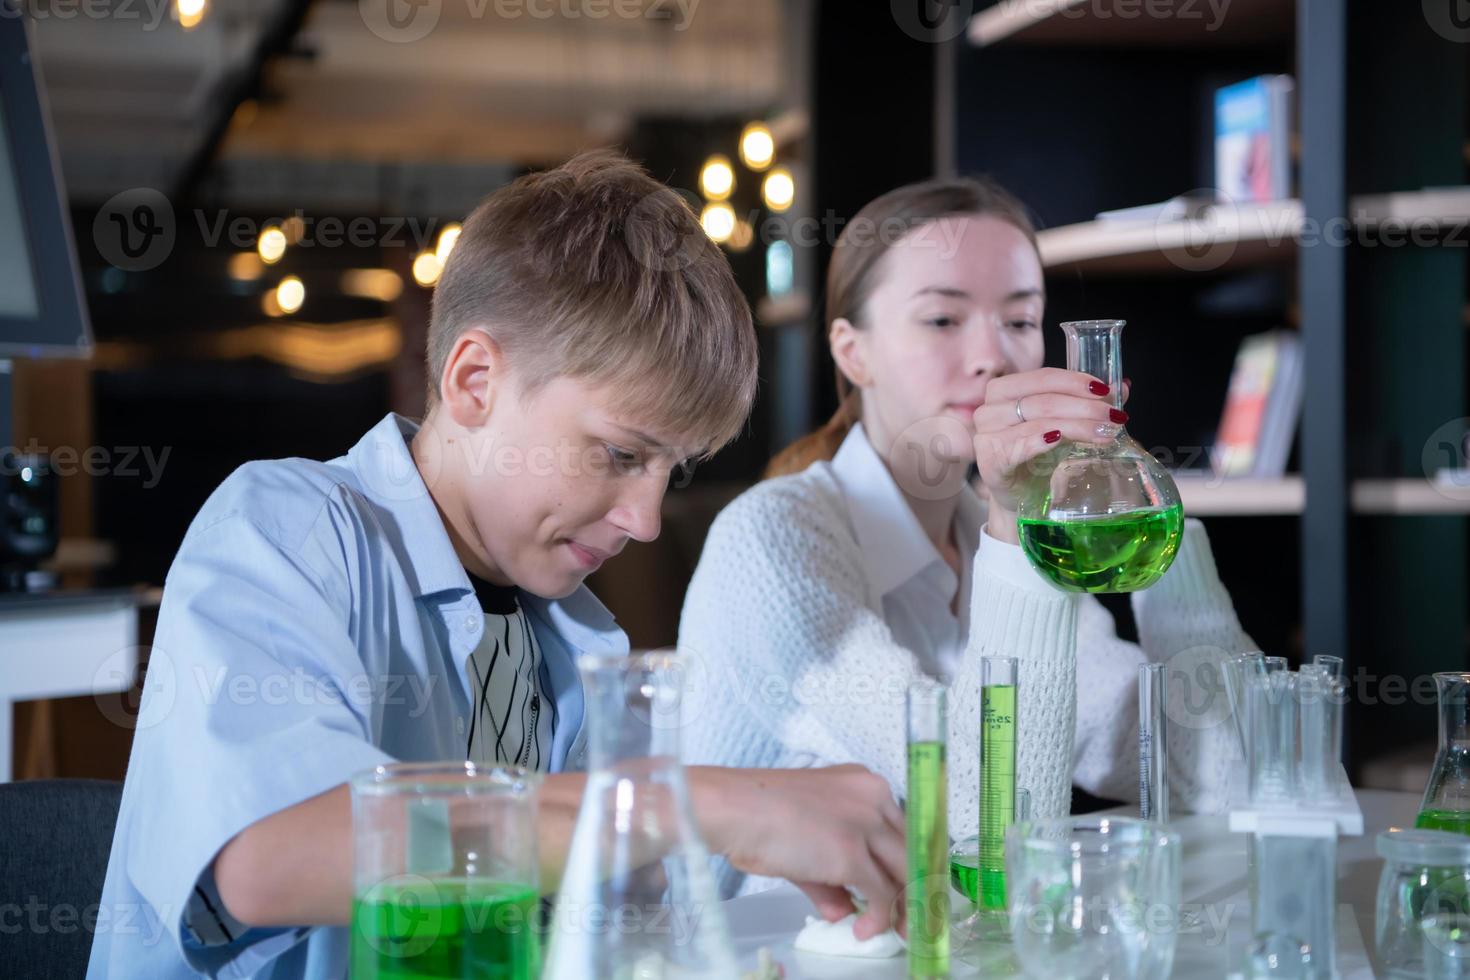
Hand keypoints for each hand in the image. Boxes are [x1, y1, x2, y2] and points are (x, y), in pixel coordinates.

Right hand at [689, 764, 905, 939]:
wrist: (734, 807)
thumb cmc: (758, 812)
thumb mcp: (805, 839)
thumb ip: (830, 877)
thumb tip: (843, 910)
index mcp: (864, 784)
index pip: (904, 828)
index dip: (908, 864)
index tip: (909, 889)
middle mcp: (873, 798)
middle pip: (911, 850)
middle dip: (915, 889)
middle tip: (910, 919)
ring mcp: (865, 823)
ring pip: (905, 872)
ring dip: (903, 909)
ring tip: (895, 932)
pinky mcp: (852, 853)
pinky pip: (881, 894)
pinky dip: (878, 918)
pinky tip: (863, 929)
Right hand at [971, 370, 1130, 540]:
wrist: (1021, 496)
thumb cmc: (1039, 456)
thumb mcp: (1065, 425)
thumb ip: (1088, 404)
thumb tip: (1122, 386)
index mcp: (1003, 390)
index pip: (1042, 378)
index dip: (1075, 381)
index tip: (1107, 391)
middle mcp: (989, 409)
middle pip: (1042, 400)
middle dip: (1083, 407)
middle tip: (1114, 417)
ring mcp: (985, 436)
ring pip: (1037, 422)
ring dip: (1076, 426)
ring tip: (1104, 434)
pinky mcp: (989, 462)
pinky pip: (1017, 447)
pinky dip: (1040, 441)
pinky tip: (1060, 439)